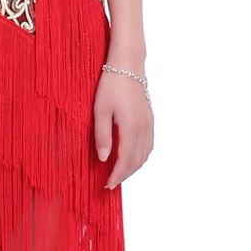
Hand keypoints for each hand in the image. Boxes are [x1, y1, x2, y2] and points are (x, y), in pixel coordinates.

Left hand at [93, 71, 152, 189]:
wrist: (128, 65)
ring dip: (134, 167)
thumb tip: (104, 159)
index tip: (107, 185)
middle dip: (124, 175)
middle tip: (110, 183)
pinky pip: (149, 145)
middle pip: (137, 161)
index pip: (125, 160)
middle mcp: (144, 128)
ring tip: (120, 173)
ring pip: (145, 154)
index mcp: (131, 128)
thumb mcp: (100, 110)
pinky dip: (141, 156)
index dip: (117, 175)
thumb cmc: (111, 85)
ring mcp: (149, 124)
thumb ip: (102, 136)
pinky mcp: (150, 119)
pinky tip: (132, 157)